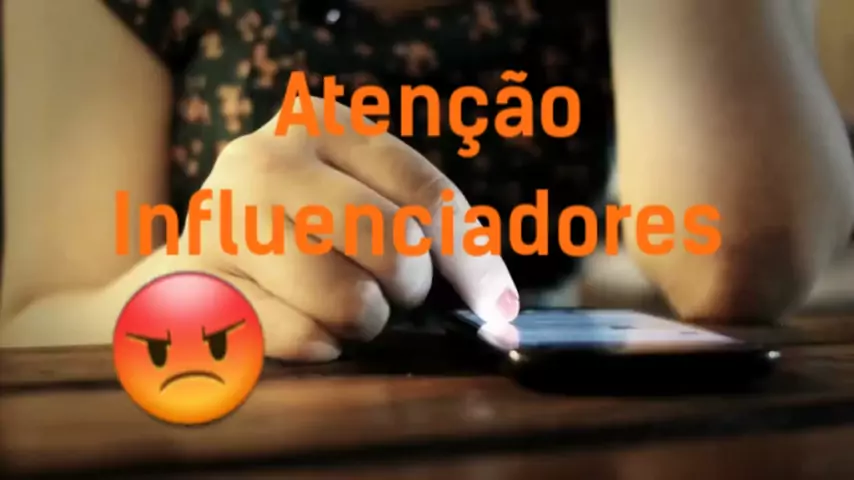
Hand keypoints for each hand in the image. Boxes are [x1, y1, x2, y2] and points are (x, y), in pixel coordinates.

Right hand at [174, 97, 518, 360]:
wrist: (194, 262)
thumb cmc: (295, 232)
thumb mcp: (356, 198)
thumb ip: (424, 232)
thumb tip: (501, 313)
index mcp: (320, 122)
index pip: (428, 195)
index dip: (473, 261)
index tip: (498, 310)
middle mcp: (266, 159)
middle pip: (393, 241)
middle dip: (408, 287)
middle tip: (390, 295)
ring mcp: (222, 220)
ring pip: (349, 297)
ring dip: (363, 320)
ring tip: (342, 310)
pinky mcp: (194, 286)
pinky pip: (299, 338)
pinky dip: (319, 346)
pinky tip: (305, 330)